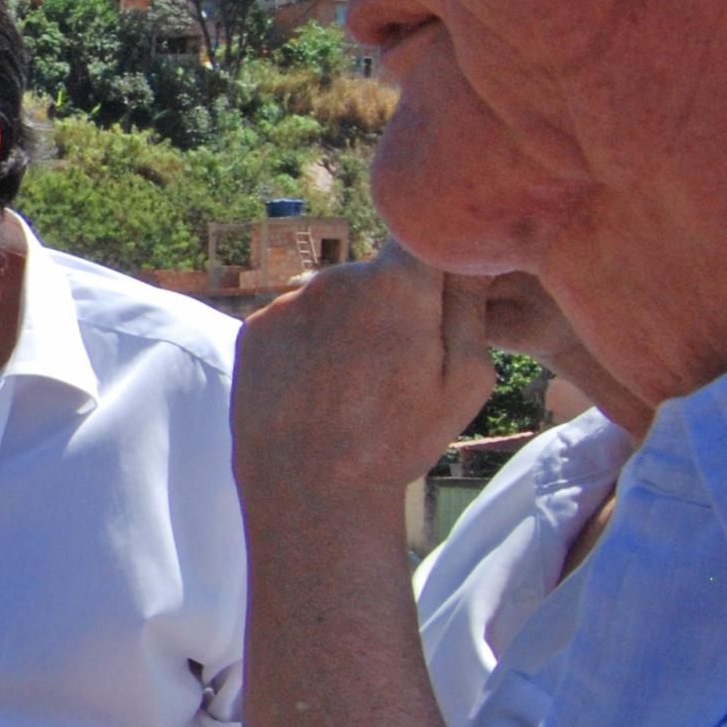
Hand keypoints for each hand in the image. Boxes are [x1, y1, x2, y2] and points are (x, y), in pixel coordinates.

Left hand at [233, 241, 498, 518]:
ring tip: (351, 387)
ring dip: (346, 327)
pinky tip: (315, 390)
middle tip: (396, 365)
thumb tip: (472, 252)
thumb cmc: (398, 439)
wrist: (309, 490)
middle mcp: (336, 278)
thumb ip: (469, 305)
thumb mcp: (465, 380)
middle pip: (377, 274)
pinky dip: (307, 346)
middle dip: (391, 304)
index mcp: (396, 283)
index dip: (437, 258)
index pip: (425, 236)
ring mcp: (289, 301)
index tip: (441, 289)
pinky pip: (294, 322)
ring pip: (333, 300)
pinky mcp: (254, 327)